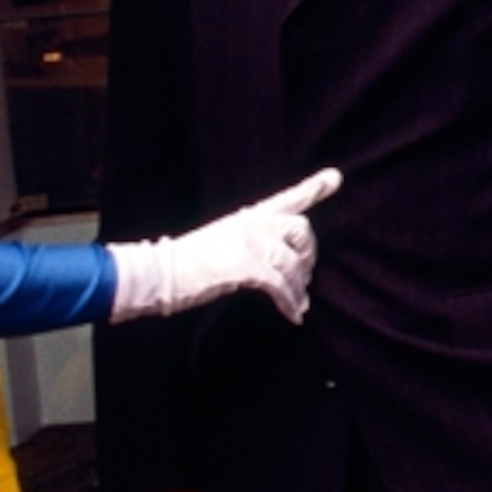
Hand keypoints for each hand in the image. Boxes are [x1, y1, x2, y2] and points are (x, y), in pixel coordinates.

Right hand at [107, 168, 341, 324]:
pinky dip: (290, 302)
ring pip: (294, 263)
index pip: (285, 198)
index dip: (312, 188)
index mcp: (245, 217)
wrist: (157, 272)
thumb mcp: (220, 242)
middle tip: (305, 277)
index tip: (335, 177)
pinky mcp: (247, 266)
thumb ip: (248, 245)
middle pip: (301, 229)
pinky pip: (282, 286)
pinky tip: (293, 314)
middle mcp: (251, 223)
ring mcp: (250, 242)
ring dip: (300, 287)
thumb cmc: (183, 263)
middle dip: (308, 256)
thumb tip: (281, 266)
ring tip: (298, 303)